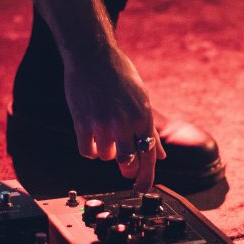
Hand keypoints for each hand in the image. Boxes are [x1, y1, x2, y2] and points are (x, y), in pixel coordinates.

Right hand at [62, 45, 165, 191]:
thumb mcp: (142, 99)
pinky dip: (89, 149)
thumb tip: (161, 155)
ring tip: (105, 135)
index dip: (147, 176)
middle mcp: (124, 122)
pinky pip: (86, 151)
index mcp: (143, 116)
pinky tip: (90, 137)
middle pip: (128, 163)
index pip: (149, 155)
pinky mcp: (82, 122)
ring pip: (106, 157)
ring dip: (106, 152)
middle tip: (124, 163)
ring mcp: (103, 124)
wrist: (92, 55)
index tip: (143, 188)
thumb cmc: (119, 74)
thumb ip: (151, 129)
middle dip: (127, 168)